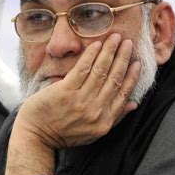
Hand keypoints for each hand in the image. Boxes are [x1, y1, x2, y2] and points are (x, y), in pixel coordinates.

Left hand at [4, 34, 139, 174]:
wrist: (36, 136)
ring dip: (110, 51)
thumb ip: (114, 118)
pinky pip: (82, 69)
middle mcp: (95, 111)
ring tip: (115, 38)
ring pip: (100, 71)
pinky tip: (97, 44)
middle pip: (114, 79)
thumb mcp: (93, 133)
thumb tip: (133, 103)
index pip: (123, 94)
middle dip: (123, 58)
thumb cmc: (63, 133)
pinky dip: (91, 55)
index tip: (137, 62)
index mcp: (104, 121)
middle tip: (128, 42)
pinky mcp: (65, 91)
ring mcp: (80, 101)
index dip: (132, 76)